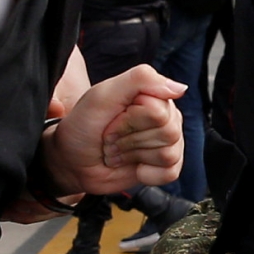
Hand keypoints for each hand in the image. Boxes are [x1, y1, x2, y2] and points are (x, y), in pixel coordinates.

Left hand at [40, 64, 184, 197]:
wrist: (72, 160)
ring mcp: (167, 143)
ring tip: (117, 151)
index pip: (158, 111)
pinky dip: (146, 174)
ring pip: (169, 154)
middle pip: (168, 132)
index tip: (110, 121)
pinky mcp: (165, 168)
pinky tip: (133, 166)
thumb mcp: (103, 94)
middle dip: (130, 139)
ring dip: (133, 155)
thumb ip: (140, 79)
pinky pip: (170, 173)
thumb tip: (180, 88)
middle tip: (111, 138)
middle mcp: (166, 117)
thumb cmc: (85, 125)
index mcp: (154, 96)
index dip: (129, 121)